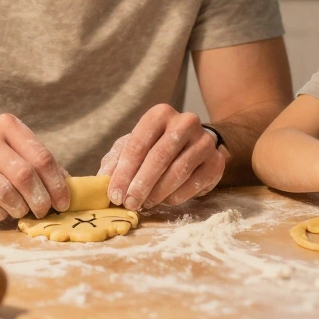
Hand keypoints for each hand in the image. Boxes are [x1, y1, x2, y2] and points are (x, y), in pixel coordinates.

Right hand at [0, 114, 69, 221]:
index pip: (42, 157)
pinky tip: (2, 212)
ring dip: (19, 208)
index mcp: (8, 125)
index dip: (57, 184)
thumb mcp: (10, 144)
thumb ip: (36, 160)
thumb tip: (68, 185)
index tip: (63, 202)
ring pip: (4, 191)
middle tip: (42, 211)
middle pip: (24, 175)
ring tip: (21, 211)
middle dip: (39, 200)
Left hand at [98, 104, 225, 210]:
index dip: (124, 172)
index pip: (138, 144)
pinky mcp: (216, 161)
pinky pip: (194, 184)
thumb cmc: (157, 146)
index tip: (114, 195)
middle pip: (159, 157)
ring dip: (157, 193)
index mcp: (160, 114)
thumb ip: (116, 160)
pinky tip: (165, 201)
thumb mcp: (133, 146)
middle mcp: (185, 122)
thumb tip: (102, 180)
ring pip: (178, 172)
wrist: (195, 145)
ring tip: (145, 204)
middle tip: (129, 204)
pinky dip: (176, 197)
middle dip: (141, 184)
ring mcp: (204, 141)